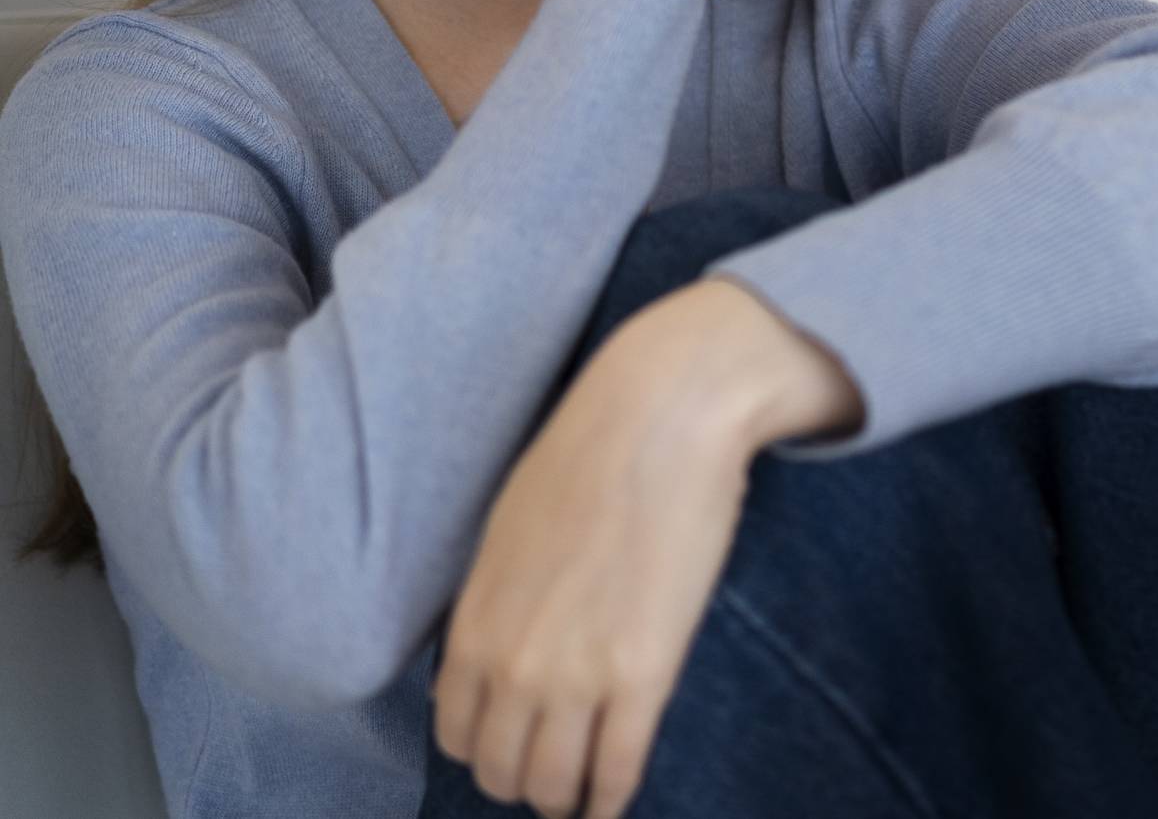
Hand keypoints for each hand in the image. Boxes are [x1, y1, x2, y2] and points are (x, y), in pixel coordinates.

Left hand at [429, 312, 758, 818]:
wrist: (661, 414)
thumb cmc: (590, 451)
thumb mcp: (510, 527)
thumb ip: (500, 598)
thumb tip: (508, 639)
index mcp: (475, 624)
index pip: (457, 733)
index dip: (486, 747)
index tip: (514, 743)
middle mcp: (512, 664)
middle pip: (501, 770)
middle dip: (526, 778)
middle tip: (555, 769)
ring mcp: (576, 676)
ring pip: (554, 785)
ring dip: (568, 796)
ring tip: (588, 788)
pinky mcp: (642, 675)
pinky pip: (617, 769)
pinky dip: (614, 796)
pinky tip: (620, 796)